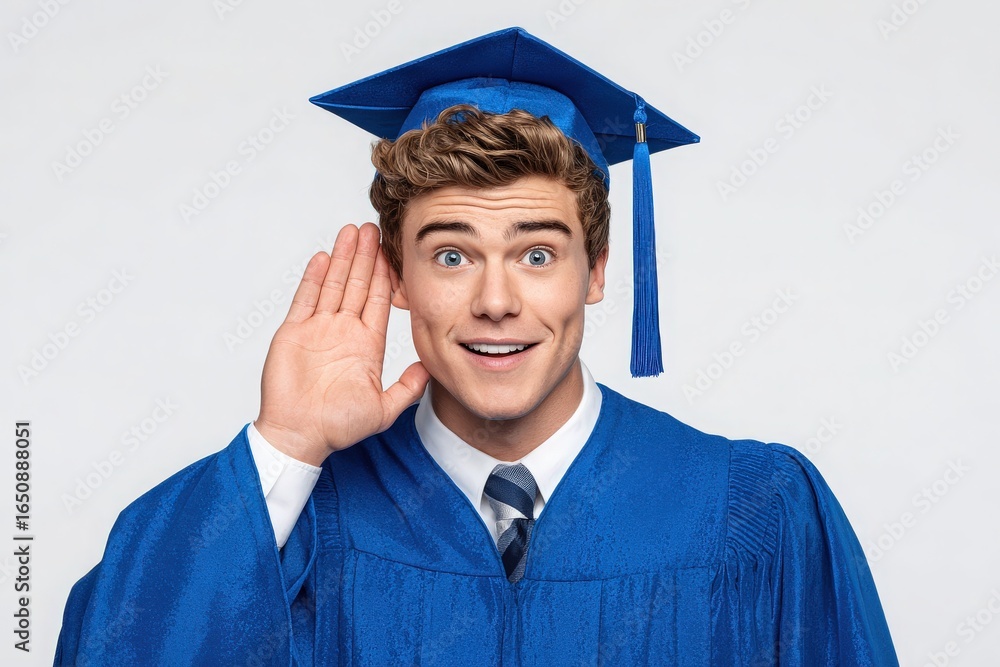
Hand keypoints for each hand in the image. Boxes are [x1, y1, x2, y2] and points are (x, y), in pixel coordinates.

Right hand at [255, 223, 428, 465]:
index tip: (391, 251)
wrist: (300, 435)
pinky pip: (305, 299)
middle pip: (356, 284)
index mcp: (366, 345)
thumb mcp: (384, 409)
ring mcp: (318, 329)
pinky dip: (313, 278)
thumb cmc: (337, 427)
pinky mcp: (293, 332)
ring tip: (351, 231)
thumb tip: (430, 368)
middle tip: (372, 228)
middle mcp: (343, 332)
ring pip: (332, 285)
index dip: (385, 275)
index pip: (378, 300)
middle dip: (365, 257)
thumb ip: (408, 388)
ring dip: (342, 258)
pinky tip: (323, 257)